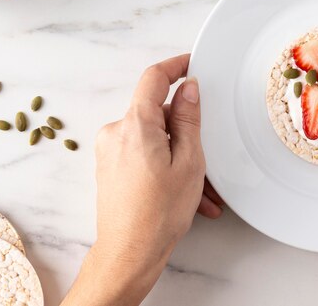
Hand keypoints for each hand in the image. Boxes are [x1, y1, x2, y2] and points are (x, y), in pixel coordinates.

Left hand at [61, 54, 223, 305]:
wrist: (128, 253)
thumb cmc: (158, 213)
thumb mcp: (188, 161)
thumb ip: (188, 119)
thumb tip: (188, 89)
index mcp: (135, 125)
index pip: (154, 78)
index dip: (175, 66)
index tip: (191, 64)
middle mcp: (116, 132)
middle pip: (156, 112)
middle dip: (185, 131)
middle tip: (207, 156)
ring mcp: (110, 150)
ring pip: (153, 138)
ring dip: (179, 156)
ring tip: (201, 189)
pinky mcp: (110, 166)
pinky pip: (142, 154)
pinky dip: (164, 166)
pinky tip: (185, 193)